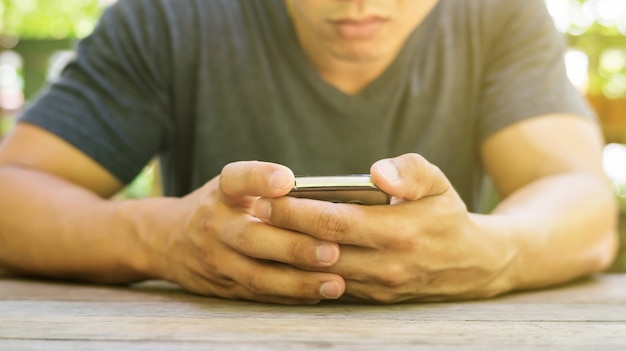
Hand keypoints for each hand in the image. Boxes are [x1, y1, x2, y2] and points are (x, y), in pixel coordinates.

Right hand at [148, 161, 344, 303]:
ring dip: (298, 281)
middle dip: (294, 246)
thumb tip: (329, 200)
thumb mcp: (233, 189)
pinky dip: (289, 295)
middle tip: (332, 250)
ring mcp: (216, 260)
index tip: (286, 180)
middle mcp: (215, 225)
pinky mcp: (222, 286)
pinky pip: (258, 294)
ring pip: (257, 275)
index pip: (237, 180)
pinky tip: (318, 294)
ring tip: (335, 282)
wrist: (167, 240)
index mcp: (221, 192)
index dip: (260, 179)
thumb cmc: (220, 207)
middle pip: (252, 237)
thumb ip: (270, 192)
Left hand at [253, 154, 515, 302]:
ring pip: (321, 274)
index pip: (335, 221)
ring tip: (259, 236)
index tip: (266, 198)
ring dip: (288, 256)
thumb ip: (409, 171)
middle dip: (283, 232)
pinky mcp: (376, 298)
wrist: (472, 264)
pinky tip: (283, 258)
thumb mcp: (438, 182)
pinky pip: (333, 287)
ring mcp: (380, 286)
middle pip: (321, 249)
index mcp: (399, 231)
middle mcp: (387, 264)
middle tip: (251, 215)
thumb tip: (377, 171)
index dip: (298, 211)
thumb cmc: (446, 214)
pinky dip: (306, 274)